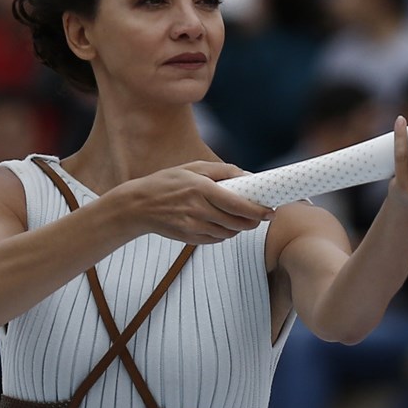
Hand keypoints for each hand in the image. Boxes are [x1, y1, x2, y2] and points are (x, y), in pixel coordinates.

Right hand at [108, 160, 274, 244]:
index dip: (258, 211)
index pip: (238, 204)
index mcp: (201, 189)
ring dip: (239, 228)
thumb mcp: (193, 168)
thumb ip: (223, 171)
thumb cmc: (168, 182)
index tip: (271, 211)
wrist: (137, 206)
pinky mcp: (188, 238)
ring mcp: (193, 226)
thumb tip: (249, 176)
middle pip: (237, 222)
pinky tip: (221, 224)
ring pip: (228, 233)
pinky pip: (215, 239)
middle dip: (253, 221)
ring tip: (241, 219)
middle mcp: (198, 209)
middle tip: (261, 216)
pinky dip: (224, 234)